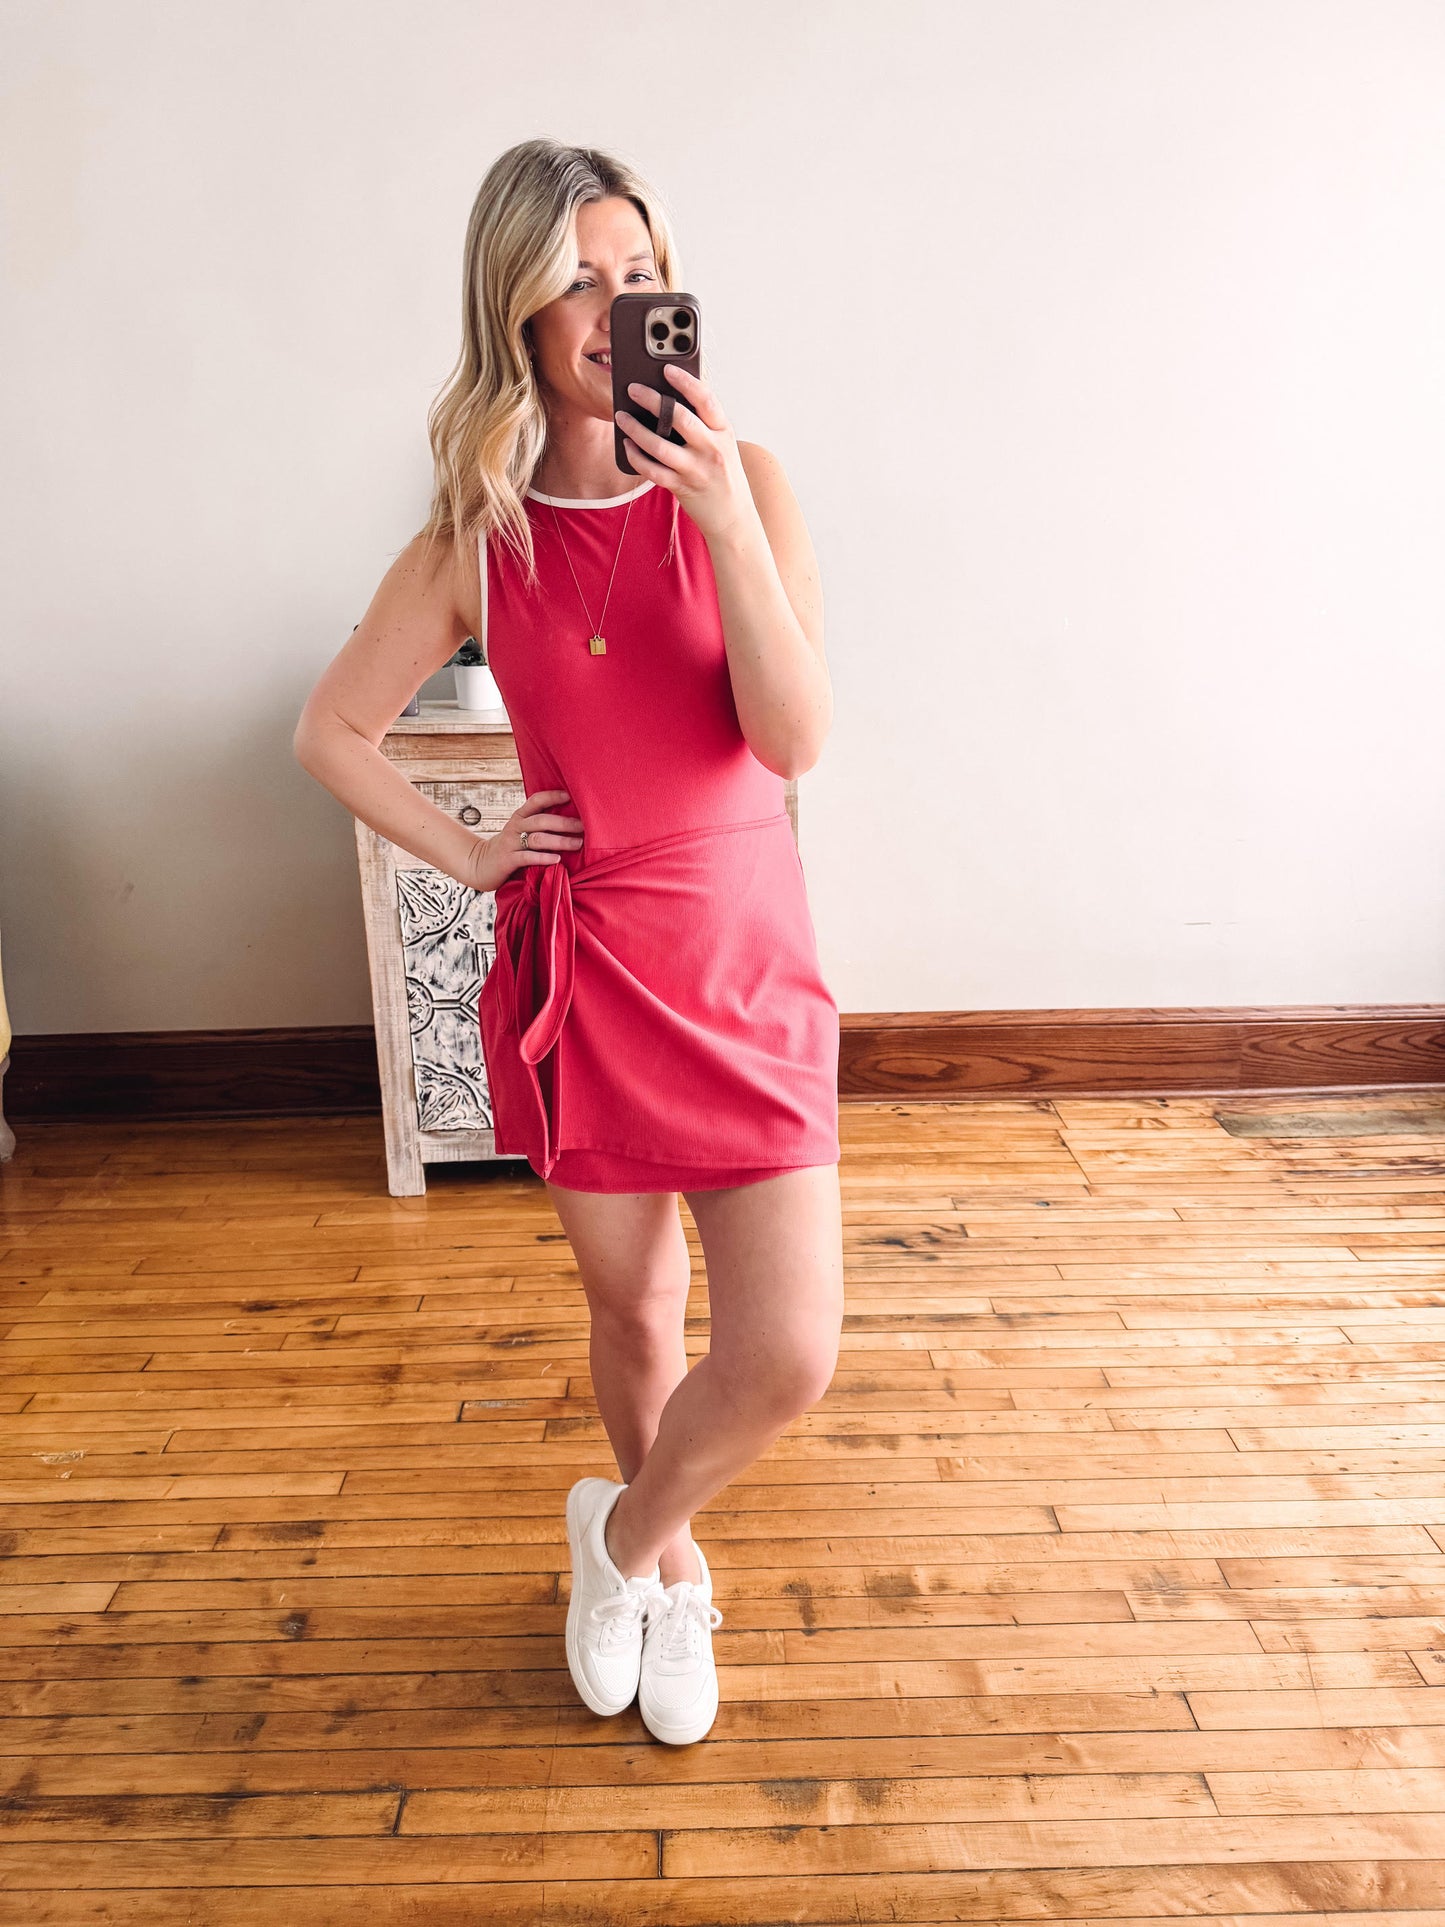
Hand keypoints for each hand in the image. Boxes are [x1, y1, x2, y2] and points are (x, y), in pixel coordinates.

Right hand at [466, 788, 582, 893]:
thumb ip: (539, 824)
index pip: (536, 801)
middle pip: (542, 820)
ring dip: (560, 841)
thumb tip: (572, 819)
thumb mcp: (521, 831)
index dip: (552, 796)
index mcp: (520, 816)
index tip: (570, 795)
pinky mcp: (507, 860)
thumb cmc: (510, 847)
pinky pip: (527, 857)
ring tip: (577, 844)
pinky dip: (544, 858)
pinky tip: (557, 860)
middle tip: (584, 827)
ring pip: (537, 839)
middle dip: (564, 823)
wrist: (481, 864)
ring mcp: (511, 843)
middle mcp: (515, 826)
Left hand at [614, 364, 753, 542]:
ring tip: (621, 417)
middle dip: (652, 400)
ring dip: (635, 429)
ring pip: (659, 445)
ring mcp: (696, 470)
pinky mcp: (681, 487)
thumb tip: (668, 398)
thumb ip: (703, 423)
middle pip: (679, 418)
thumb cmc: (723, 474)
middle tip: (633, 389)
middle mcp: (711, 449)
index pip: (705, 400)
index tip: (666, 368)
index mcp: (723, 432)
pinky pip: (652, 470)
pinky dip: (636, 457)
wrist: (733, 517)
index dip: (686, 381)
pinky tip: (627, 445)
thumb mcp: (722, 444)